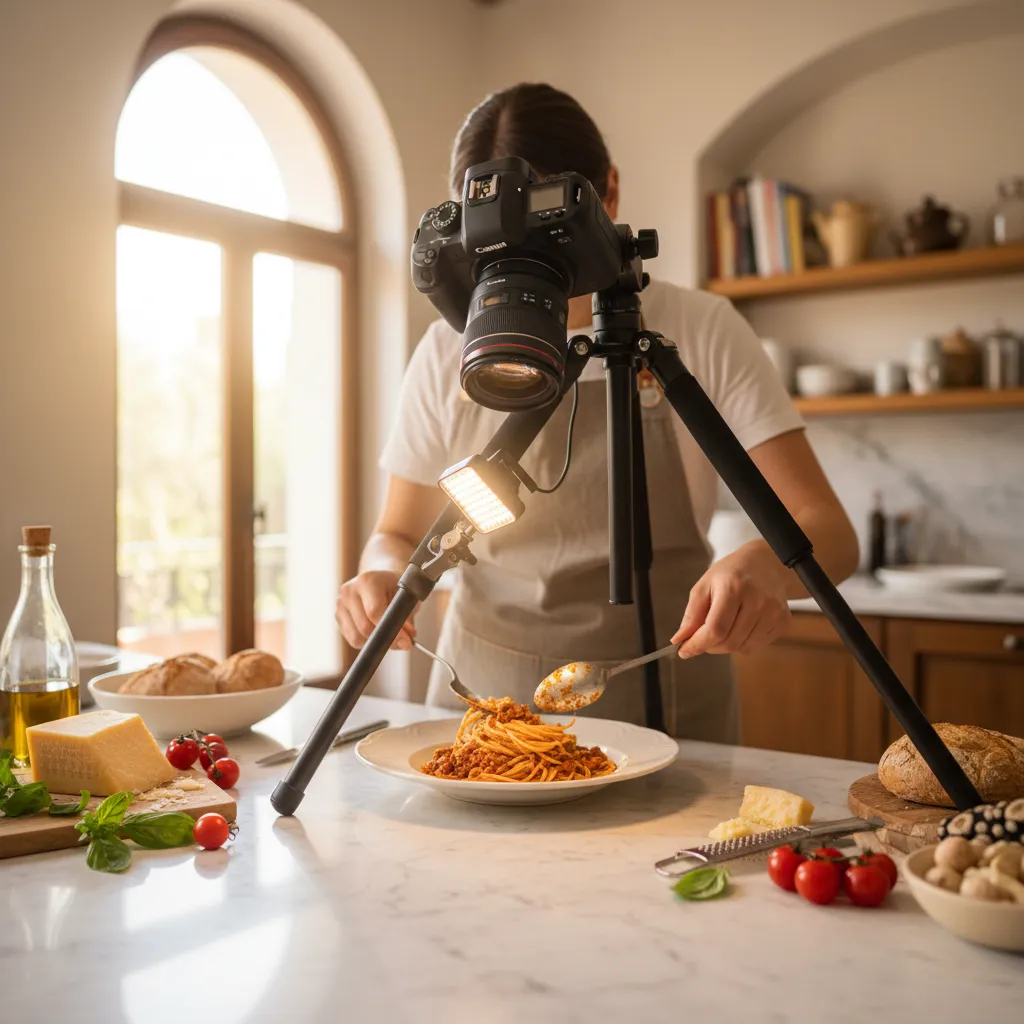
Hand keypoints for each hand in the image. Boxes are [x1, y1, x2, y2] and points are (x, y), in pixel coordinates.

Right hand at [336, 570, 416, 650]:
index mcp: (367, 580)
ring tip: (389, 633)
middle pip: (364, 627)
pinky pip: (352, 639)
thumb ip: (406, 619)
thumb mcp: (405, 597)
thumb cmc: (395, 586)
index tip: (406, 641)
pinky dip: (366, 640)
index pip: (374, 611)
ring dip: (375, 641)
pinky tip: (376, 629)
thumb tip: (404, 642)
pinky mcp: (338, 616)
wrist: (381, 578)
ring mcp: (341, 604)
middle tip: (402, 642)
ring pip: (357, 637)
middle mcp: (349, 591)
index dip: (391, 630)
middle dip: (385, 638)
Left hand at [671, 545, 790, 656]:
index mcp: (734, 588)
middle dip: (710, 646)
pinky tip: (739, 626)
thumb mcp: (705, 585)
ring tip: (721, 629)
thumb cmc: (731, 574)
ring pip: (742, 648)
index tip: (684, 651)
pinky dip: (742, 643)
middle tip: (702, 638)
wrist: (766, 564)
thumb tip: (680, 640)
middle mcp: (757, 600)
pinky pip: (756, 645)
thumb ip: (691, 614)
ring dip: (725, 646)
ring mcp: (773, 612)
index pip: (715, 628)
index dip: (698, 644)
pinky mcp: (782, 621)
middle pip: (729, 642)